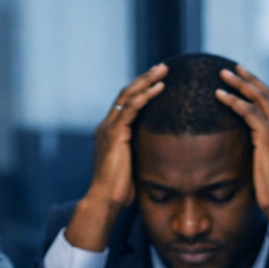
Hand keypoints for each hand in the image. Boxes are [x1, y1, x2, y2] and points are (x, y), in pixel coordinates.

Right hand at [65, 64, 166, 251]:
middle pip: (126, 94)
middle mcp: (106, 127)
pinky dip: (145, 96)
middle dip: (145, 79)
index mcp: (110, 133)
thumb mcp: (133, 168)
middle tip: (163, 67)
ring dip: (147, 81)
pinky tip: (158, 88)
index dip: (141, 90)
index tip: (158, 80)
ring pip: (128, 96)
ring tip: (163, 70)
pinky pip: (130, 108)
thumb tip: (160, 157)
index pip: (126, 104)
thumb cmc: (119, 192)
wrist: (104, 200)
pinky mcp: (114, 134)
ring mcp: (108, 129)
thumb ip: (141, 156)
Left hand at [216, 65, 268, 229]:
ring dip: (240, 84)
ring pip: (259, 98)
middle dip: (251, 80)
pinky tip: (220, 95)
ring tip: (223, 75)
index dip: (262, 92)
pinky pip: (250, 112)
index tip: (248, 83)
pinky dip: (234, 101)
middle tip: (235, 68)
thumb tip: (256, 160)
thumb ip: (267, 160)